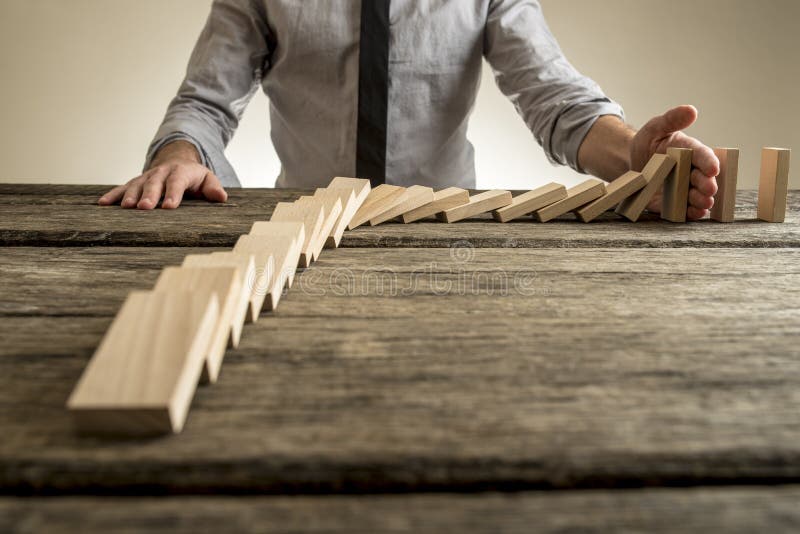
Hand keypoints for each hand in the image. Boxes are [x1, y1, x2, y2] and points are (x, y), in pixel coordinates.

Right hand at [98, 141, 227, 209]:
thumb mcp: (207, 179)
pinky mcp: (135, 183)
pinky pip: (122, 188)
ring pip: (136, 186)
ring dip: (130, 196)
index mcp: (180, 172)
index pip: (177, 182)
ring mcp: (146, 178)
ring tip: (126, 207)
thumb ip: (213, 188)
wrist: (176, 162)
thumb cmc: (194, 177)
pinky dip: (112, 195)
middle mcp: (160, 173)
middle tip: (145, 208)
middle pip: (154, 184)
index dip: (173, 194)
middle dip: (149, 195)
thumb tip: (221, 197)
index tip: (169, 206)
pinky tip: (103, 204)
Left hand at [631, 105, 719, 220]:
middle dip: (707, 184)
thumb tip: (691, 110)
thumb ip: (672, 119)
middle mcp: (690, 170)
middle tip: (709, 189)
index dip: (709, 162)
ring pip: (697, 195)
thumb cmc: (648, 143)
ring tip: (704, 203)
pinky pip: (685, 210)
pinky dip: (691, 212)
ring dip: (702, 200)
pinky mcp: (673, 203)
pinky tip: (696, 213)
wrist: (631, 163)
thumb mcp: (655, 128)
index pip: (702, 155)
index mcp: (690, 151)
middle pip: (702, 178)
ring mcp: (683, 188)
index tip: (713, 168)